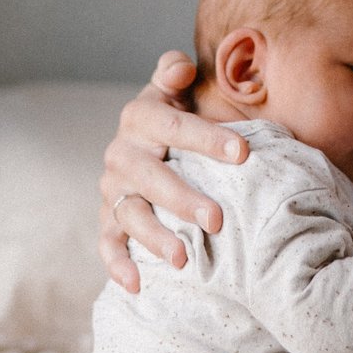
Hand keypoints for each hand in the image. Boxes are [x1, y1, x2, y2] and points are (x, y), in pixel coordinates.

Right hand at [98, 55, 249, 292]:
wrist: (146, 143)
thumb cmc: (173, 117)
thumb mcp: (173, 90)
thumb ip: (174, 73)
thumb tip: (181, 66)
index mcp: (140, 118)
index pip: (174, 127)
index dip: (207, 138)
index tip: (244, 151)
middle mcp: (121, 154)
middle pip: (151, 177)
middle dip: (183, 199)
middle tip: (218, 220)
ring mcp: (113, 190)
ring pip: (130, 214)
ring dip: (154, 238)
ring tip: (185, 258)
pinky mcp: (108, 218)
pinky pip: (107, 243)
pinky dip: (118, 265)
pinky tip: (137, 285)